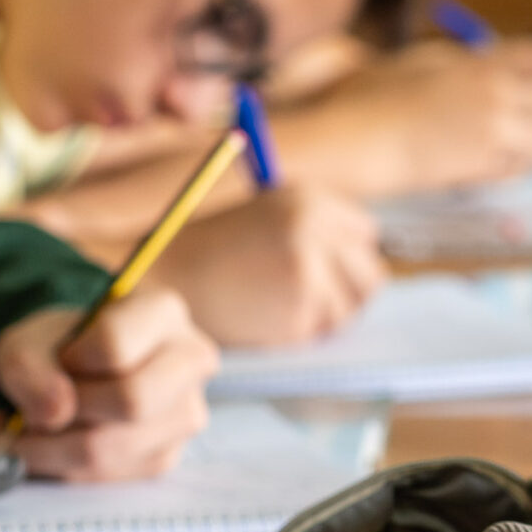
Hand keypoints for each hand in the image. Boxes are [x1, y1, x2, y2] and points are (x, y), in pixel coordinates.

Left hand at [0, 286, 217, 481]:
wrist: (79, 371)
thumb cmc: (62, 348)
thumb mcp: (28, 340)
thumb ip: (28, 367)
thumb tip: (54, 414)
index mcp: (163, 312)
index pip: (114, 346)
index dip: (71, 360)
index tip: (60, 360)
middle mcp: (189, 362)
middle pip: (131, 402)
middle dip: (70, 409)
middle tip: (41, 404)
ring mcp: (184, 415)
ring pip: (110, 449)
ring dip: (53, 446)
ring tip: (34, 428)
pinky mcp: (165, 457)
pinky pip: (103, 476)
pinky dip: (61, 466)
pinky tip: (52, 445)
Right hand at [146, 184, 386, 346]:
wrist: (162, 277)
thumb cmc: (209, 250)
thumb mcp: (264, 216)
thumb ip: (315, 230)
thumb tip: (362, 263)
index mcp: (307, 200)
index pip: (364, 234)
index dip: (344, 255)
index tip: (325, 268)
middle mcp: (314, 232)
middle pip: (370, 274)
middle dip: (347, 290)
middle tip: (312, 299)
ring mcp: (308, 274)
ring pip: (350, 309)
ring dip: (323, 314)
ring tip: (277, 305)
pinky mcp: (298, 314)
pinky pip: (320, 331)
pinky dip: (298, 332)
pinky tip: (263, 317)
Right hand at [325, 36, 531, 193]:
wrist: (359, 141)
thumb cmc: (378, 98)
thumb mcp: (427, 60)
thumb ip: (470, 62)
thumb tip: (502, 65)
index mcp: (484, 62)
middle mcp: (498, 94)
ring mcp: (494, 132)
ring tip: (528, 128)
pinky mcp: (485, 164)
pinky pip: (522, 162)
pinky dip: (521, 158)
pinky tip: (505, 153)